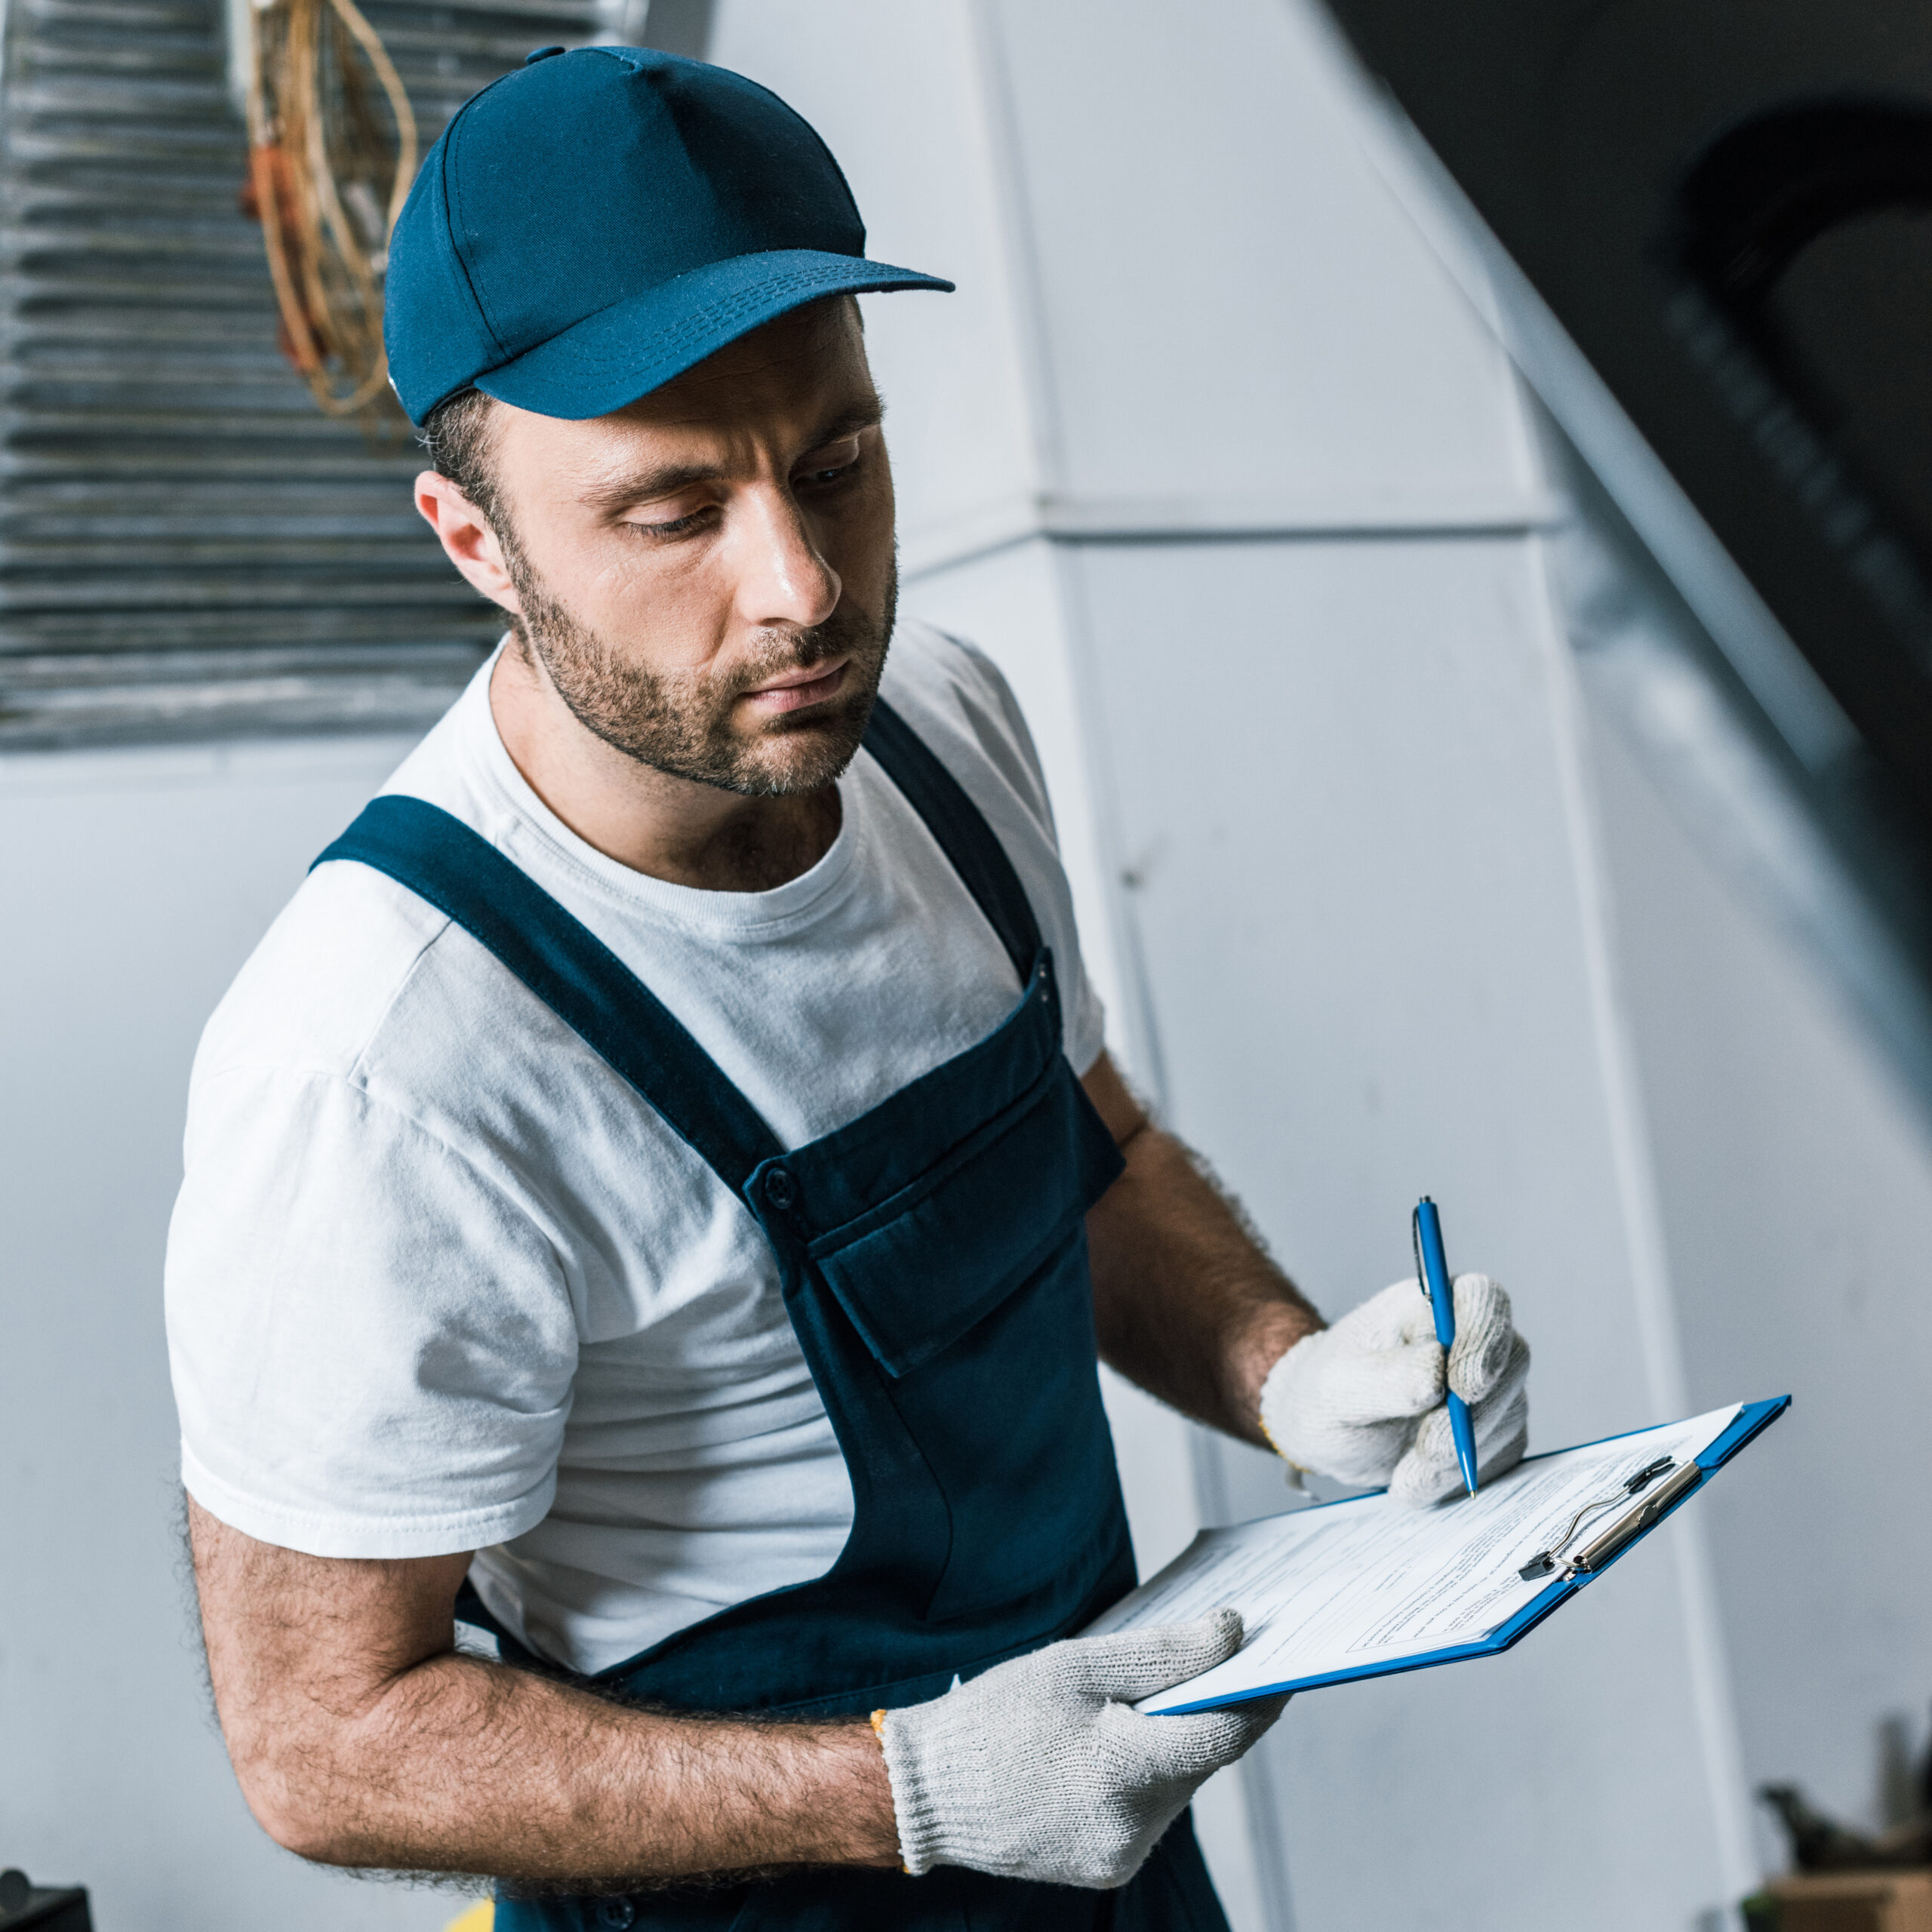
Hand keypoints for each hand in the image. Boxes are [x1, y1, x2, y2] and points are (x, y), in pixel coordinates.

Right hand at [873, 1610, 1284, 1888]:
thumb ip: (1162, 1652)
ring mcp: (1120, 1856)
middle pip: (1203, 1759)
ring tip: (1150, 1697)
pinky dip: (1147, 1771)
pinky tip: (1118, 1740)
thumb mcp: (1075, 1664)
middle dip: (1211, 1709)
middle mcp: (1131, 1827)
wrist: (926, 1791)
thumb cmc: (995, 1718)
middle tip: (1215, 1660)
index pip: (1223, 1733)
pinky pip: (1150, 1809)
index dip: (1258, 1692)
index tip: (1280, 1658)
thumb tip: (1232, 1633)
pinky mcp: (1106, 1868)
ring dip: (1177, 1741)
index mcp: (1122, 1771)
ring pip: (1179, 1785)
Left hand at [1258, 1274, 1528, 1505]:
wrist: (1326, 1430)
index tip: (1462, 1389)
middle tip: (1428, 1451)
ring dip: (1460, 1455)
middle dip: (1472, 1415)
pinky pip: (1499, 1456)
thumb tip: (1437, 1373)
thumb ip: (1386, 1376)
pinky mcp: (1495, 1431)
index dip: (1484, 1340)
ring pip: (1509, 1415)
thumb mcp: (1337, 1385)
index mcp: (1430, 1305)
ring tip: (1405, 1475)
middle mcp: (1470, 1338)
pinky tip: (1415, 1481)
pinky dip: (1459, 1478)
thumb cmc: (1326, 1391)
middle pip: (1512, 1361)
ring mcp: (1490, 1386)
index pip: (1483, 1300)